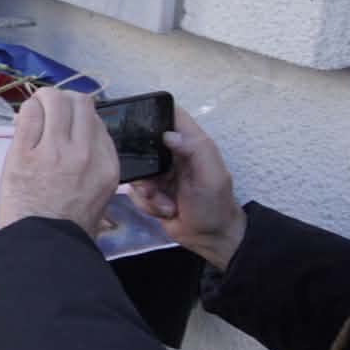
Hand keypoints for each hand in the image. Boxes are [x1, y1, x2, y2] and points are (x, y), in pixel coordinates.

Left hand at [0, 88, 119, 238]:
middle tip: (51, 109)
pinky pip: (28, 114)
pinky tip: (24, 117)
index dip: (81, 116)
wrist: (41, 245)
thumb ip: (95, 164)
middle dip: (64, 101)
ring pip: (54, 100)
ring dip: (44, 99)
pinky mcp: (24, 153)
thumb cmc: (68, 227)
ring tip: (37, 109)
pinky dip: (26, 109)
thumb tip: (81, 137)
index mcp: (107, 165)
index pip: (97, 120)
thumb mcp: (99, 195)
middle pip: (80, 103)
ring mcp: (54, 151)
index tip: (68, 122)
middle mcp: (85, 153)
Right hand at [129, 108, 245, 269]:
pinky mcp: (150, 191)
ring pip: (136, 171)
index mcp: (190, 144)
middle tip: (155, 185)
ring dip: (148, 191)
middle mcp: (172, 155)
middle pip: (142, 143)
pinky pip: (134, 191)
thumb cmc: (214, 205)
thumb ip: (196, 150)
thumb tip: (168, 134)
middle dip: (142, 165)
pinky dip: (147, 204)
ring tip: (166, 203)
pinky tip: (165, 210)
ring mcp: (159, 173)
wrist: (210, 239)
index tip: (135, 120)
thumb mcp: (212, 176)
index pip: (170, 115)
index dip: (153, 111)